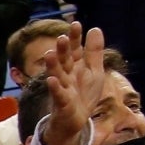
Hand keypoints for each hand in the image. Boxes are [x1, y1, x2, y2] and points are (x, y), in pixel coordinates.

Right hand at [36, 23, 105, 144]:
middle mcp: (67, 74)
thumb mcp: (94, 71)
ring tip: (50, 54)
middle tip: (61, 38)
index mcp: (76, 66)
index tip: (75, 24)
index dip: (75, 38)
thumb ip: (94, 51)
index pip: (75, 49)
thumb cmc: (84, 94)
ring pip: (57, 74)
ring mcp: (62, 87)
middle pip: (64, 60)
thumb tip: (95, 28)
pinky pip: (57, 94)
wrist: (77, 120)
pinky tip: (51, 80)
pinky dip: (54, 87)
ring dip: (53, 65)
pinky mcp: (61, 102)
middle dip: (62, 50)